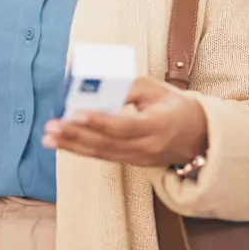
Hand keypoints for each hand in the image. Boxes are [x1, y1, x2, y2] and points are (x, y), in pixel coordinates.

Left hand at [42, 77, 207, 167]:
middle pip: (107, 143)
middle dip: (76, 135)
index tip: (77, 114)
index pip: (125, 126)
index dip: (100, 122)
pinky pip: (103, 156)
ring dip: (72, 145)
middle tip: (52, 126)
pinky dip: (81, 149)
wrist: (199, 136)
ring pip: (101, 153)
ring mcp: (139, 158)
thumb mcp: (157, 89)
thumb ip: (129, 87)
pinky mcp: (132, 162)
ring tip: (49, 137)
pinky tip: (62, 143)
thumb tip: (99, 87)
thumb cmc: (176, 106)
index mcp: (158, 126)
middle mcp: (147, 147)